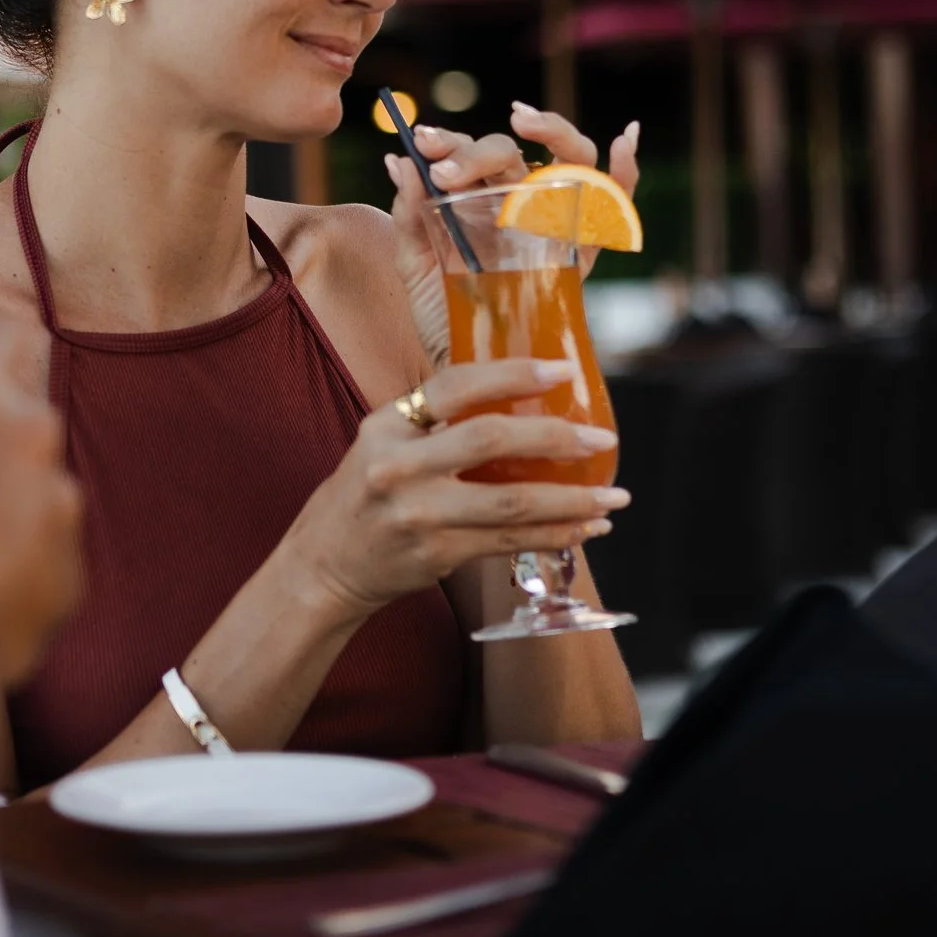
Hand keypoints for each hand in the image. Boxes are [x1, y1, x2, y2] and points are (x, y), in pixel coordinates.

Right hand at [277, 357, 627, 620]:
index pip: (457, 385)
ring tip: (613, 497)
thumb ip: (434, 422)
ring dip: (572, 500)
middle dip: (556, 437)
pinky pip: (509, 542)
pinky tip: (584, 528)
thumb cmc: (362, 497)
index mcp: (387, 425)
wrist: (324, 565)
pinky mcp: (436, 554)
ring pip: (512, 502)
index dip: (514, 374)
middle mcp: (399, 466)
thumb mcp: (381, 442)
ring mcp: (418, 514)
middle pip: (491, 440)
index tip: (563, 371)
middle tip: (602, 439)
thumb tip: (518, 398)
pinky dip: (554, 535)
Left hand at [383, 103, 641, 365]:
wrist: (468, 375)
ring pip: (567, 161)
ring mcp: (552, 226)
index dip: (450, 142)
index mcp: (474, 202)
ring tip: (526, 120)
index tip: (423, 143)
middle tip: (446, 167)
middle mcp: (515, 205)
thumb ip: (409, 217)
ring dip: (554, 133)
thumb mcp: (415, 268)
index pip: (469, 154)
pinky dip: (625, 172)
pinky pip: (613, 208)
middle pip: (510, 154)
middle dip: (478, 151)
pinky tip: (627, 138)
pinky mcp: (580, 257)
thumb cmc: (442, 318)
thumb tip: (399, 159)